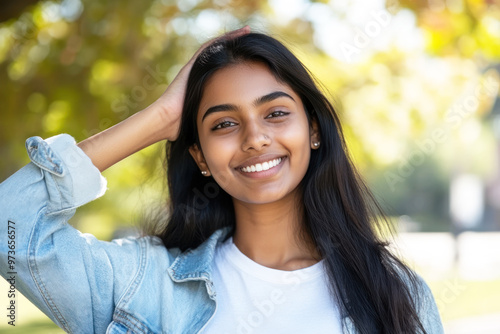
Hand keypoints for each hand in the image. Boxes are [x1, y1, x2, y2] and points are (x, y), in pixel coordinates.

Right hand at [151, 26, 250, 140]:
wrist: (167, 121)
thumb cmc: (184, 126)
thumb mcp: (206, 120)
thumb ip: (216, 121)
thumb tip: (232, 134)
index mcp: (205, 85)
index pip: (223, 71)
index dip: (237, 65)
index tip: (253, 62)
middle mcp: (200, 74)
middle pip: (221, 57)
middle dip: (237, 49)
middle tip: (252, 41)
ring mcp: (196, 68)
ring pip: (216, 48)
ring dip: (232, 39)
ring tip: (247, 31)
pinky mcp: (192, 65)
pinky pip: (210, 48)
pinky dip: (223, 40)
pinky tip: (237, 33)